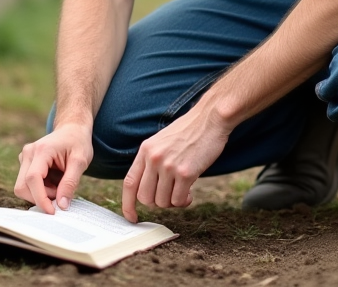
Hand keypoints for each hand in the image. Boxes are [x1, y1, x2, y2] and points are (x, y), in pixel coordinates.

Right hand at [14, 123, 93, 214]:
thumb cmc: (78, 142)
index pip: (33, 179)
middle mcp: (28, 153)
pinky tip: (53, 180)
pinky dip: (40, 189)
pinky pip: (26, 184)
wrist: (72, 129)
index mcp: (41, 150)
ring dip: (41, 193)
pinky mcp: (25, 163)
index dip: (40, 198)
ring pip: (23, 187)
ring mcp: (24, 157)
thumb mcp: (80, 161)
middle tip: (61, 193)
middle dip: (40, 197)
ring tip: (58, 184)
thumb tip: (61, 206)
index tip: (53, 212)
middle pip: (23, 186)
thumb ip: (70, 183)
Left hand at [121, 103, 230, 221]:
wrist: (210, 119)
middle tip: (169, 195)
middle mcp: (153, 158)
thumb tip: (149, 190)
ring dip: (173, 202)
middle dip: (157, 203)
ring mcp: (168, 166)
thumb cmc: (189, 132)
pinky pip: (178, 200)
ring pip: (162, 202)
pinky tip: (190, 192)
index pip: (129, 183)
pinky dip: (184, 201)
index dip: (127, 204)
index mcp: (145, 150)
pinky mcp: (185, 173)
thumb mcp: (161, 142)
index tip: (132, 217)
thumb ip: (152, 162)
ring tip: (182, 190)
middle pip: (145, 198)